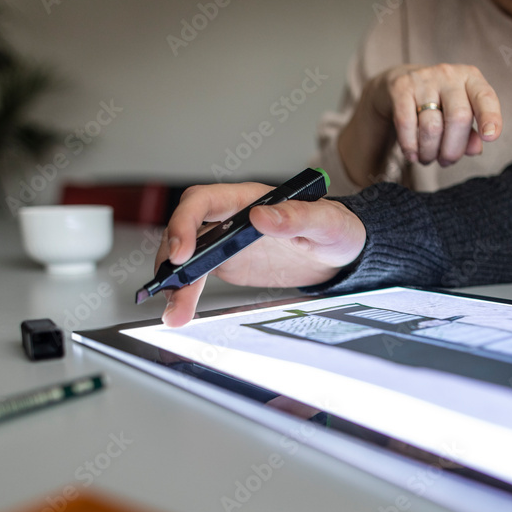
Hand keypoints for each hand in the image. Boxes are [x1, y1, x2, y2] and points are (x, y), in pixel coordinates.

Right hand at [155, 183, 365, 327]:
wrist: (341, 254)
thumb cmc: (336, 229)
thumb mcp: (326, 222)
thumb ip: (297, 217)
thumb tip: (262, 216)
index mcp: (248, 199)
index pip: (203, 201)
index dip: (185, 222)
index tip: (183, 251)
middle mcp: (230, 218)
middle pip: (185, 230)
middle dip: (172, 258)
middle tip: (171, 287)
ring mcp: (226, 241)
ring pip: (187, 257)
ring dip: (176, 283)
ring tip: (174, 313)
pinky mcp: (227, 263)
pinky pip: (198, 276)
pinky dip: (186, 293)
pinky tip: (180, 312)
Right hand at [338, 63, 501, 186]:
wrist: (402, 82)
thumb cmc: (439, 102)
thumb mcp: (459, 113)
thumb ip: (470, 133)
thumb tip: (475, 149)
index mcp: (470, 79)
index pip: (485, 97)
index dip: (490, 117)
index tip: (490, 136)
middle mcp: (448, 75)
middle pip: (458, 117)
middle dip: (453, 149)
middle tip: (446, 161)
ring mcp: (423, 80)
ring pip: (431, 127)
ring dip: (430, 152)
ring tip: (428, 158)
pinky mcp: (401, 88)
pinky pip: (407, 125)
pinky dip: (411, 146)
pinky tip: (413, 154)